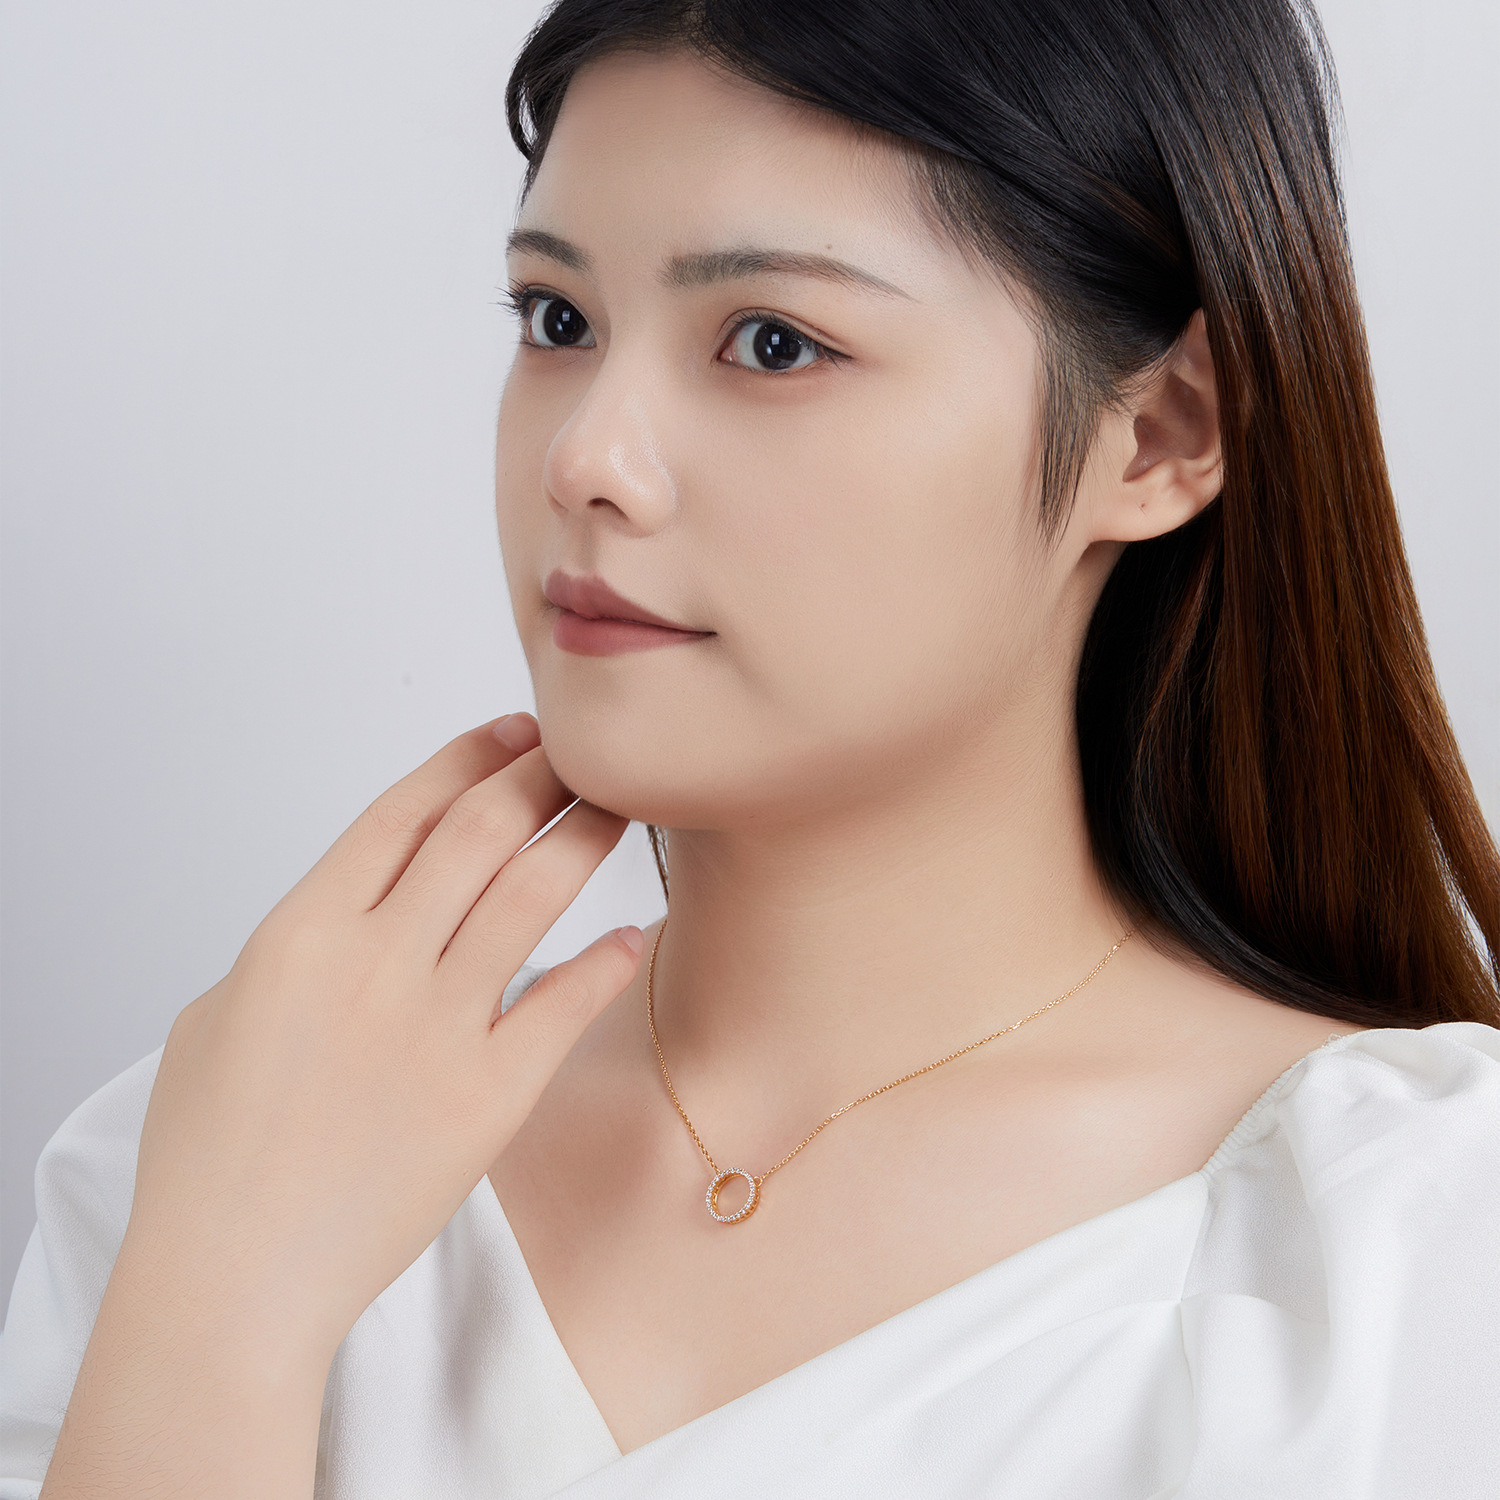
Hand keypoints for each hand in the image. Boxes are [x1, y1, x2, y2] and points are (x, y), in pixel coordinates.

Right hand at [120, 711, 640, 1362]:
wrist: (235, 1273)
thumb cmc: (210, 1155)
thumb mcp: (219, 1017)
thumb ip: (292, 950)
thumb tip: (350, 921)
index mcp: (303, 931)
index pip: (405, 809)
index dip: (467, 758)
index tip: (512, 734)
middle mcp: (376, 961)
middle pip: (479, 831)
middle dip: (539, 775)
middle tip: (581, 755)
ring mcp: (438, 1026)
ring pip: (531, 895)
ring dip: (582, 837)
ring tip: (620, 808)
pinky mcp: (489, 1094)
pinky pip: (565, 1004)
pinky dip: (607, 960)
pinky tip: (635, 932)